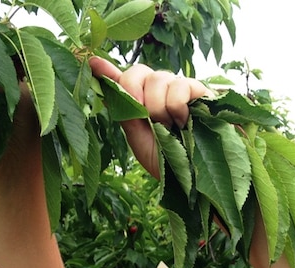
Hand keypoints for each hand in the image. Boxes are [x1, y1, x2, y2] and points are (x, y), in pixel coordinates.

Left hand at [89, 57, 208, 178]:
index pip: (123, 77)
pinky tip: (184, 122)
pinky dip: (177, 106)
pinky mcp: (200, 91)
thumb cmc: (165, 159)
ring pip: (159, 79)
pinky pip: (180, 86)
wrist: (193, 177)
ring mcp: (180, 88)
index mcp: (142, 100)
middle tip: (149, 121)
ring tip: (171, 128)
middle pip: (138, 72)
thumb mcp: (137, 136)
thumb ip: (122, 107)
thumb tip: (100, 75)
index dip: (107, 69)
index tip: (93, 63)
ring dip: (159, 109)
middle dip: (138, 97)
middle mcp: (160, 90)